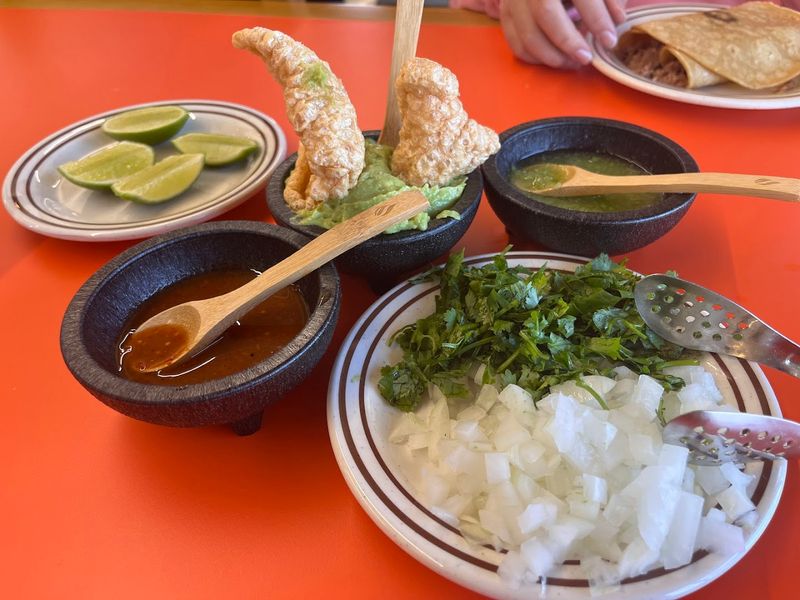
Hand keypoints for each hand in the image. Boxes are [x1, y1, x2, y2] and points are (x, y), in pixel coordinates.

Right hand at [500, 0, 625, 68]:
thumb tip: (617, 20)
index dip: (597, 19)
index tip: (610, 40)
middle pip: (546, 15)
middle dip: (568, 42)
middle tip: (586, 58)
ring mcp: (513, 0)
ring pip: (527, 34)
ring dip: (552, 56)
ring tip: (572, 62)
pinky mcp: (505, 13)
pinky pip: (516, 44)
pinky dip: (535, 57)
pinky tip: (554, 58)